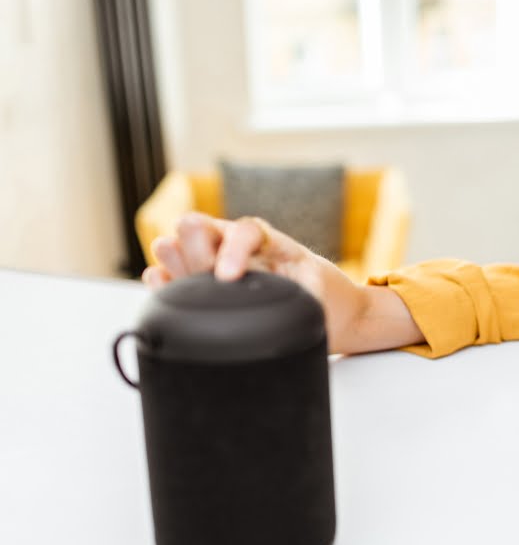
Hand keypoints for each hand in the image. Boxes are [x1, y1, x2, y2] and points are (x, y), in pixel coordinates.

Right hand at [140, 212, 389, 353]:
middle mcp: (242, 247)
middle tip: (201, 273)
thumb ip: (306, 296)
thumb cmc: (327, 299)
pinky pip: (182, 275)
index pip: (247, 231)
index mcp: (272, 243)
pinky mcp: (210, 286)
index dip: (233, 249)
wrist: (333, 314)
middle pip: (205, 230)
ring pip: (188, 247)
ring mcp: (222, 263)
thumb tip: (287, 305)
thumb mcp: (323, 297)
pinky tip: (159, 280)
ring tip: (166, 270)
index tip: (228, 277)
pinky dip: (168, 278)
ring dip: (177, 257)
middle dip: (196, 246)